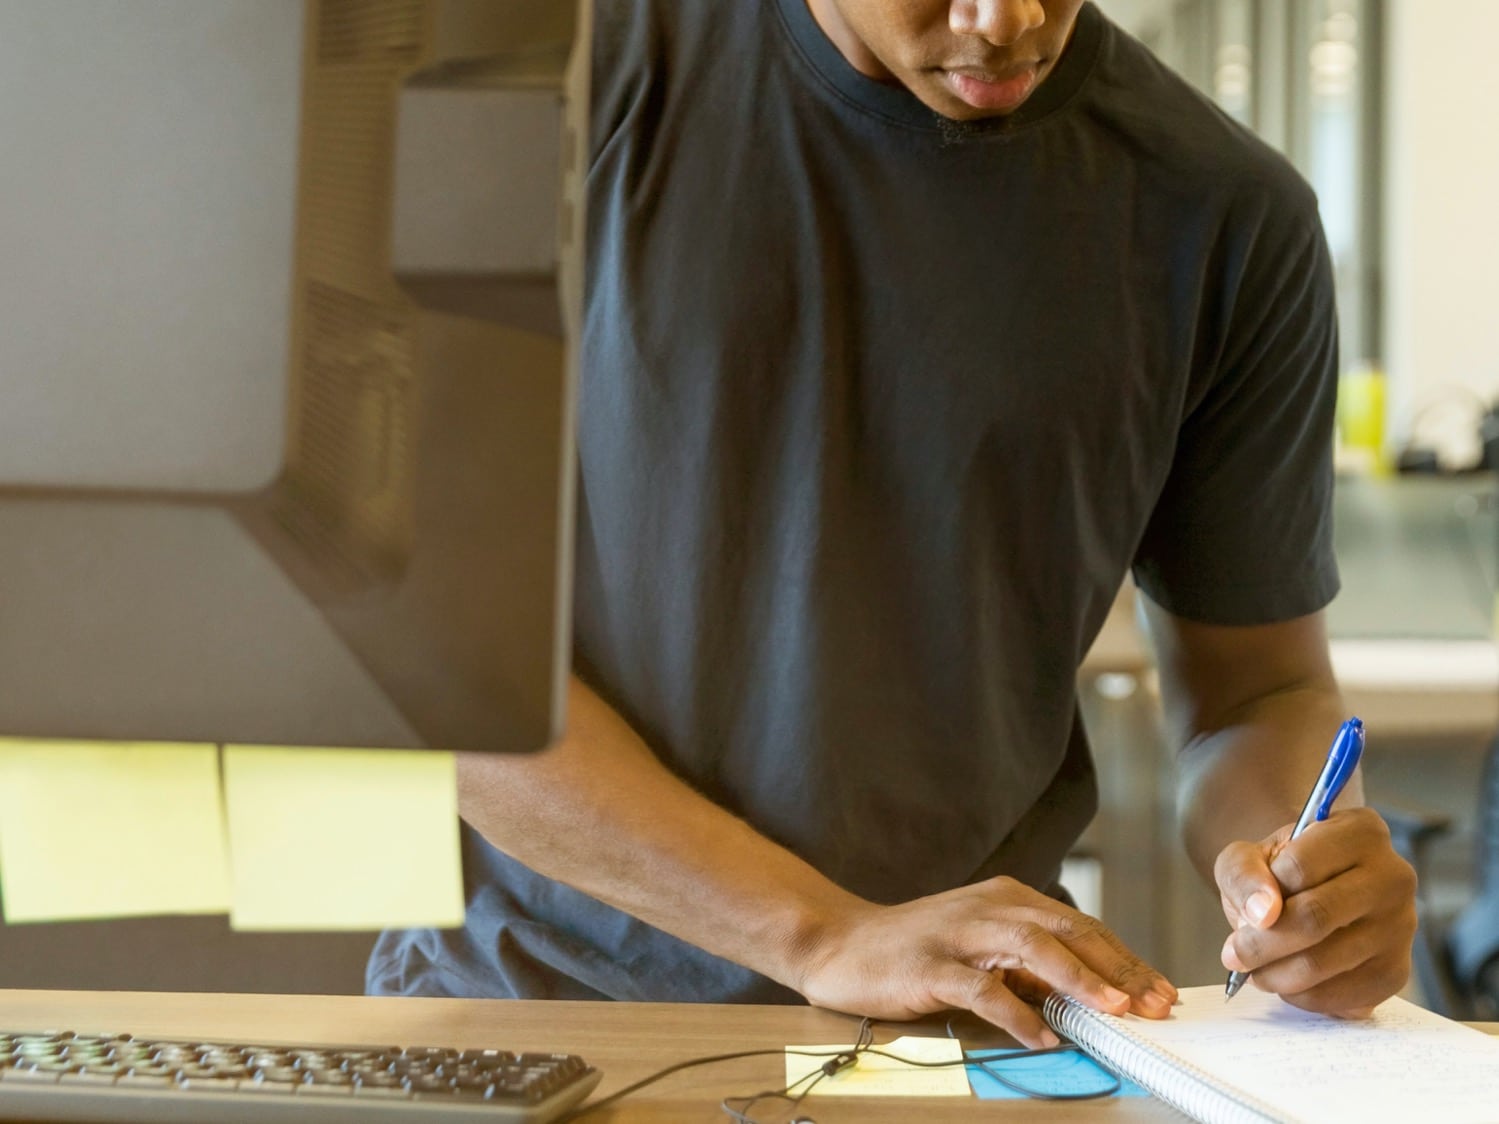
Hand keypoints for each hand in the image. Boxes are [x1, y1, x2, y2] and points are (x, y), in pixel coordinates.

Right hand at [793, 876, 1176, 1047]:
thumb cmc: (914, 949)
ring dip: (1078, 979)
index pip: (1081, 926)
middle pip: (1068, 931)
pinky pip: (982, 988)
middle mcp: (988, 907)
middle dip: (1117, 969)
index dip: (1124, 959)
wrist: (839, 942)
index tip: (1158, 992)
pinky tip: (1041, 1036)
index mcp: (1006, 897)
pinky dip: (1017, 1013)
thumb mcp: (979, 945)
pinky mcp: (930, 965)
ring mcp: (959, 934)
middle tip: (1153, 1005)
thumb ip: (1027, 963)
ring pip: (1032, 948)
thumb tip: (1087, 995)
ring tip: (1113, 1010)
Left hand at [1216, 807, 1416, 1016]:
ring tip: (1255, 968)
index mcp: (1361, 831)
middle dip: (1261, 944)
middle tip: (1234, 955)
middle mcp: (1394, 876)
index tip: (1245, 910)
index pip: (1300, 867)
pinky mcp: (1396, 971)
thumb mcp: (1247, 857)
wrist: (1309, 894)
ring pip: (1326, 961)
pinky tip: (1286, 980)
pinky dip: (1302, 996)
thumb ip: (1244, 874)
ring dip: (1275, 974)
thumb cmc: (1278, 871)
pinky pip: (1343, 996)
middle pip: (1315, 918)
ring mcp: (1401, 926)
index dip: (1262, 894)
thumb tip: (1263, 914)